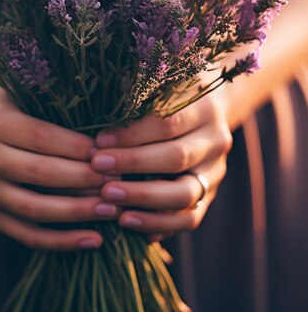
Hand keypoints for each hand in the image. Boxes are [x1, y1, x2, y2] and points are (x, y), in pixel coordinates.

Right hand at [0, 74, 118, 250]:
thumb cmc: (13, 106)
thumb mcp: (27, 95)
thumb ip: (58, 111)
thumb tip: (110, 136)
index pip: (41, 138)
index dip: (77, 148)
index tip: (109, 153)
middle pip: (40, 174)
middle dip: (84, 180)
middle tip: (119, 181)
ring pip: (35, 208)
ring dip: (78, 212)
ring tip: (112, 210)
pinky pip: (27, 234)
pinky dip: (61, 241)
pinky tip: (93, 239)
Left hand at [90, 95, 231, 238]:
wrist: (209, 113)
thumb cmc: (171, 97)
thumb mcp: (162, 88)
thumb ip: (139, 101)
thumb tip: (100, 123)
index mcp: (205, 109)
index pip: (168, 122)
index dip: (133, 133)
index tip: (99, 140)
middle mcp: (215, 142)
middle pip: (176, 157)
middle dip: (132, 163)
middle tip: (97, 166)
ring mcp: (215, 172)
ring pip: (185, 193)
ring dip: (143, 197)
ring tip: (108, 196)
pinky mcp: (209, 197)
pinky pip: (188, 219)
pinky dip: (157, 223)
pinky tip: (126, 220)